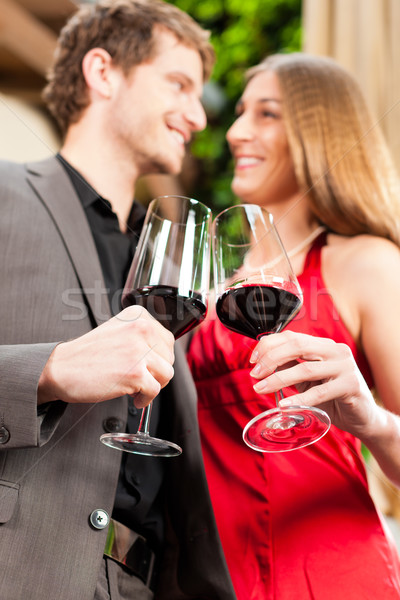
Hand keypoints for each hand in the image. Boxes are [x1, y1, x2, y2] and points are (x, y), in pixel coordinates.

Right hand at [38, 306, 174, 408]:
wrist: (61, 368)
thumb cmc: (87, 354)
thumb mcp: (118, 331)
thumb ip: (141, 336)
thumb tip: (165, 354)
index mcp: (138, 316)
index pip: (168, 340)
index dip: (158, 358)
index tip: (146, 365)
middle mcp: (141, 328)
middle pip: (170, 358)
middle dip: (157, 372)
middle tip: (140, 378)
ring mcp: (139, 350)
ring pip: (167, 374)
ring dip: (153, 385)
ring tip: (136, 387)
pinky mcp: (136, 373)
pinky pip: (155, 390)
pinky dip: (146, 399)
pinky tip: (133, 397)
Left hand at [249, 330, 379, 437]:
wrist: (363, 417)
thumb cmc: (332, 397)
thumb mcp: (307, 381)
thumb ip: (290, 370)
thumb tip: (262, 365)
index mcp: (323, 345)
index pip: (292, 337)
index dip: (269, 345)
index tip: (253, 360)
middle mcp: (335, 350)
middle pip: (297, 346)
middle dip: (271, 359)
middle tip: (255, 374)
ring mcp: (345, 366)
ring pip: (305, 369)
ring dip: (279, 379)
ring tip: (261, 389)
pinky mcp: (351, 386)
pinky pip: (320, 391)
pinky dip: (299, 398)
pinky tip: (284, 404)